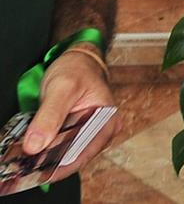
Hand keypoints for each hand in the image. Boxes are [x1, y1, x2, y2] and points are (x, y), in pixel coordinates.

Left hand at [21, 46, 118, 183]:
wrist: (77, 62)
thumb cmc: (76, 69)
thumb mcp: (62, 88)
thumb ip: (49, 116)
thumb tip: (35, 145)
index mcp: (108, 121)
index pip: (84, 153)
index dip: (59, 165)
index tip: (36, 171)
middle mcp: (103, 131)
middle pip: (75, 156)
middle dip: (51, 163)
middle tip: (26, 167)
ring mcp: (91, 134)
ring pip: (68, 154)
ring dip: (48, 158)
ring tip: (28, 160)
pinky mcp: (78, 134)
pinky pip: (63, 147)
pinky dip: (49, 150)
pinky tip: (36, 150)